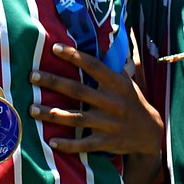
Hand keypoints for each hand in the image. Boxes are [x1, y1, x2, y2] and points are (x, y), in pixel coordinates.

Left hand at [28, 44, 162, 156]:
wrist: (150, 132)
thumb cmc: (132, 101)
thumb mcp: (127, 81)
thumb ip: (112, 65)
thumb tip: (103, 39)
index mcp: (117, 83)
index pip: (93, 66)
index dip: (74, 56)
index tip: (54, 48)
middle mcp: (112, 102)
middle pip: (78, 90)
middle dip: (54, 82)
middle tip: (32, 76)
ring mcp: (109, 123)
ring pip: (76, 118)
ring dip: (52, 114)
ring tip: (32, 109)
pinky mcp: (106, 142)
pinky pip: (84, 144)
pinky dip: (68, 144)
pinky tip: (51, 141)